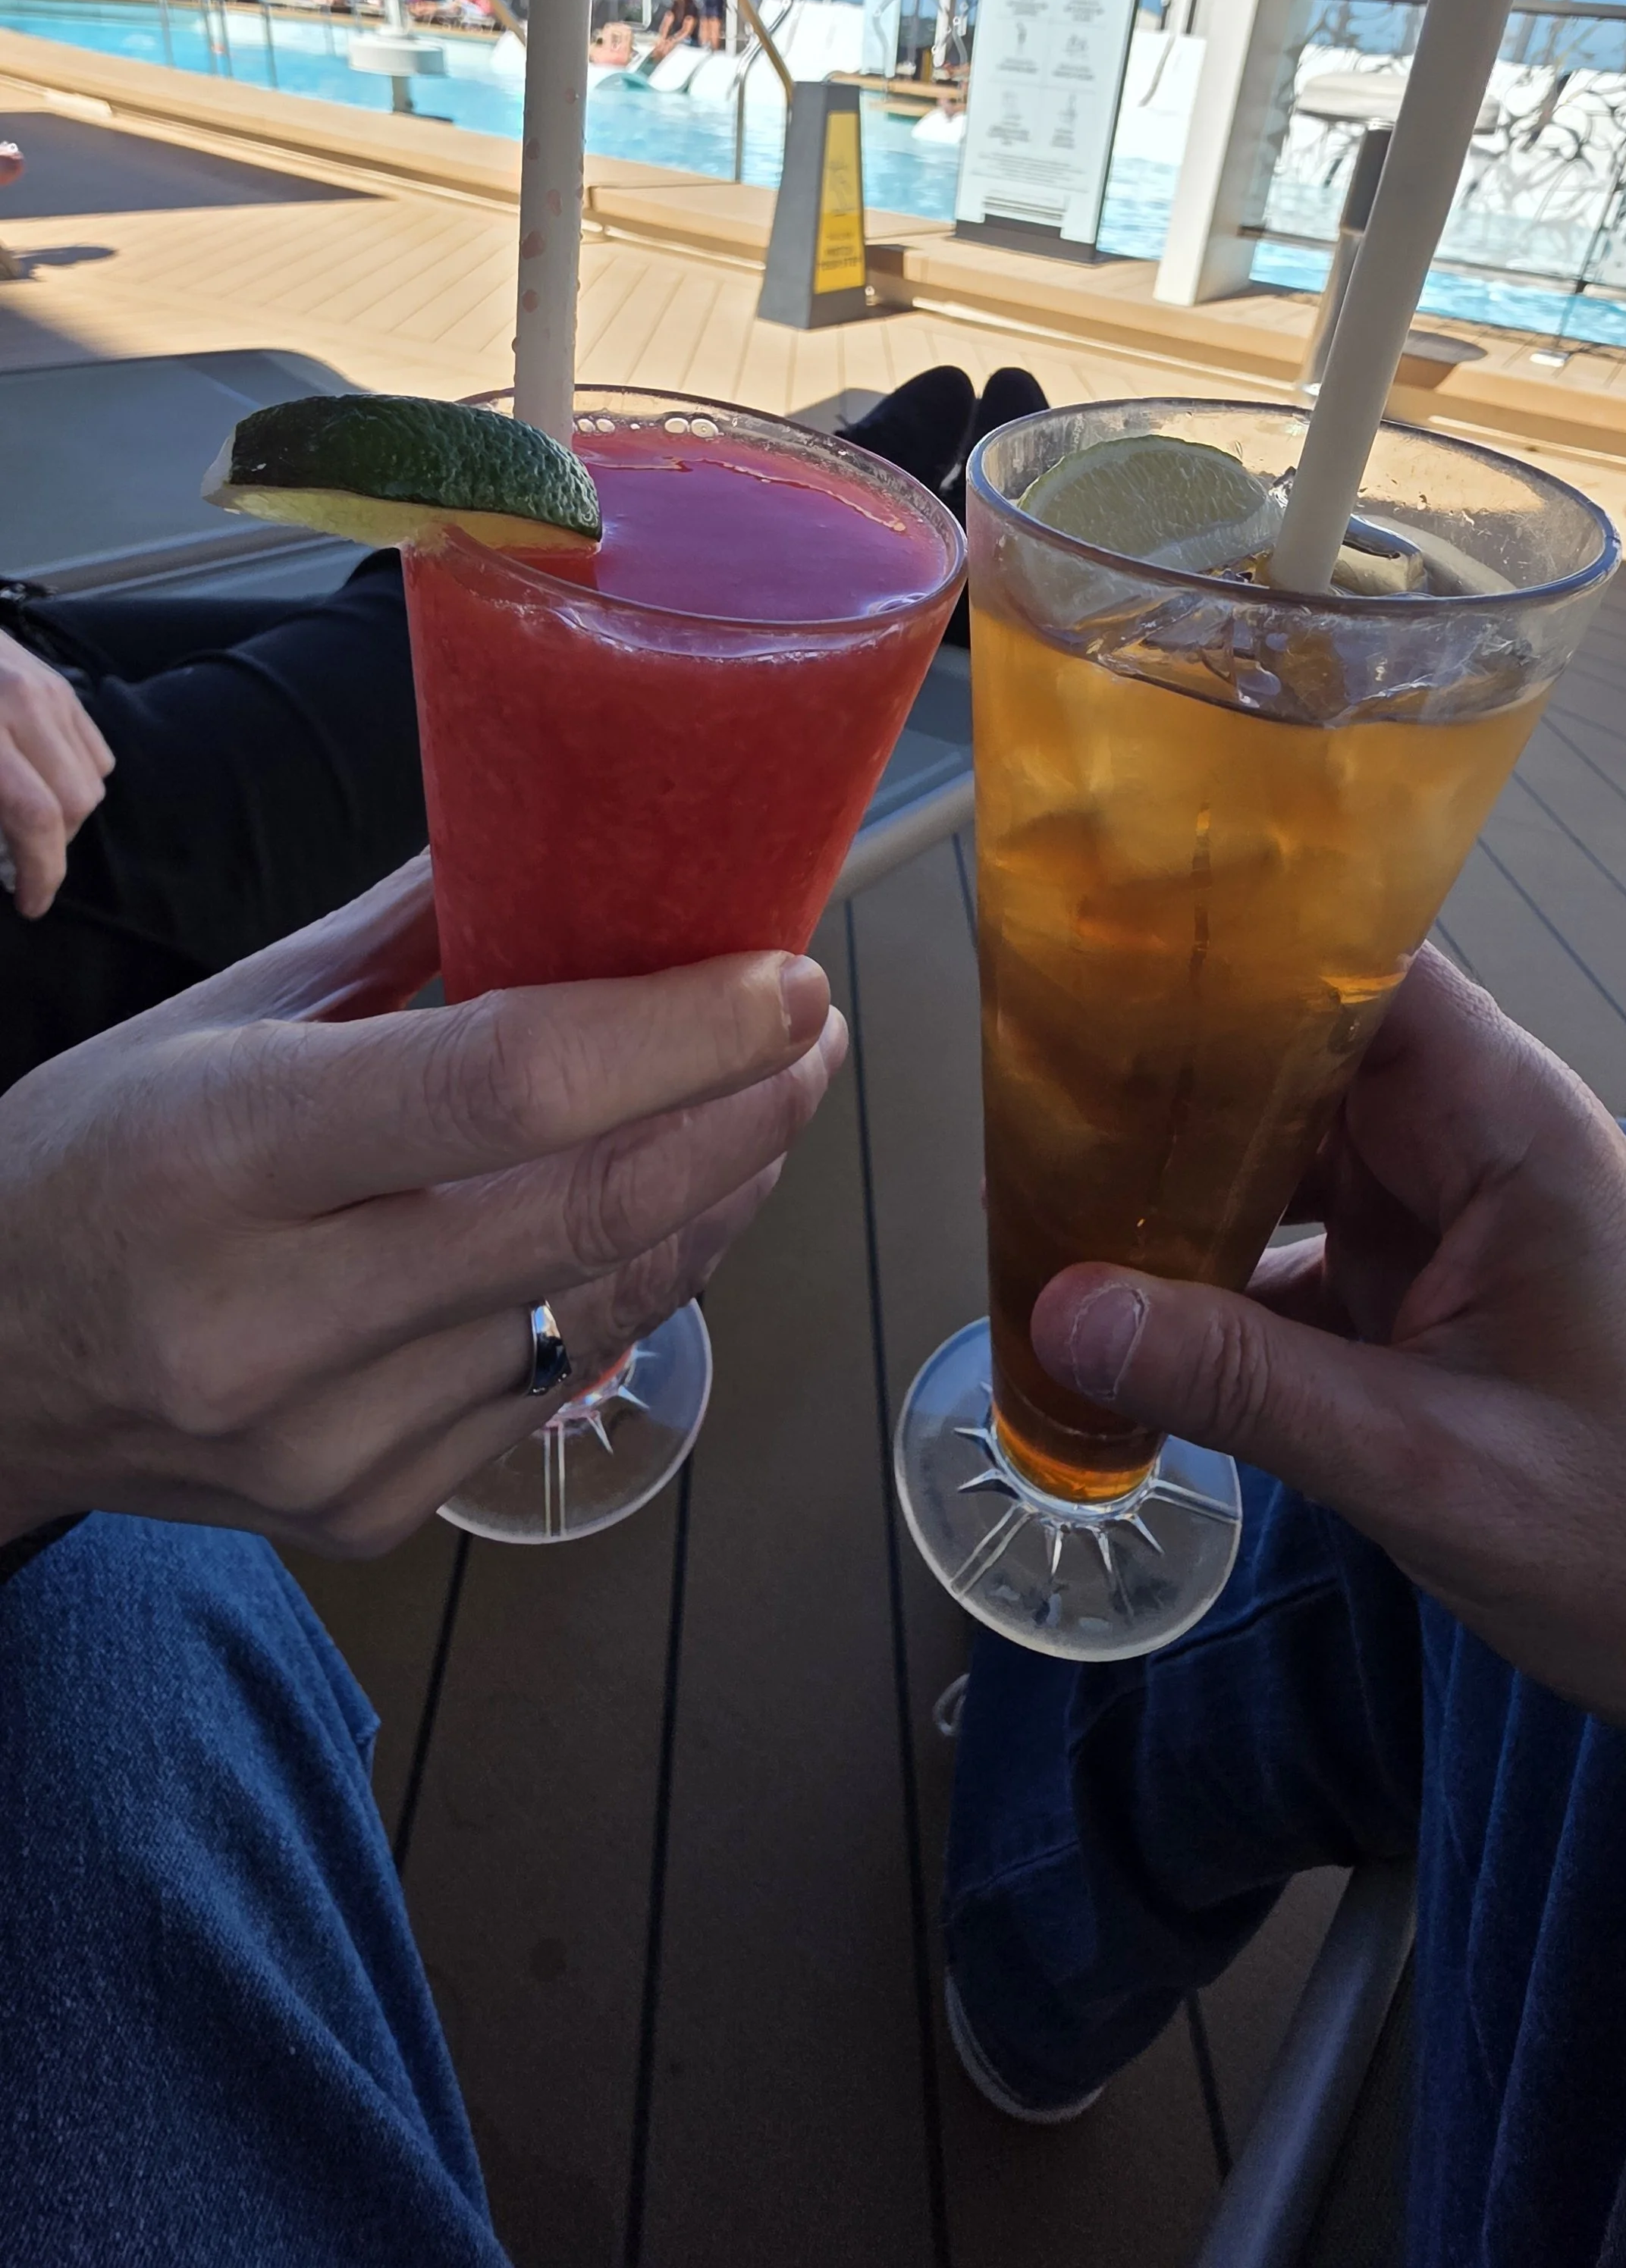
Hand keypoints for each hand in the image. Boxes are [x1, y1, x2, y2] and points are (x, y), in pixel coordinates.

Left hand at [0, 633, 114, 917]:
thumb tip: (0, 859)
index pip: (36, 815)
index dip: (41, 873)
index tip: (30, 905)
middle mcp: (26, 705)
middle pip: (74, 802)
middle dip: (51, 847)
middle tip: (18, 862)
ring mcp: (50, 689)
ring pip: (92, 779)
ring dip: (65, 813)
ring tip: (27, 819)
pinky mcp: (61, 682)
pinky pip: (94, 749)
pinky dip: (74, 778)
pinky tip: (40, 781)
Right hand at [0, 856, 844, 1555]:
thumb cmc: (88, 1168)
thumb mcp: (211, 1018)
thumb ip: (400, 937)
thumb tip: (561, 837)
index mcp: (218, 1151)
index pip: (505, 1088)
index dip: (677, 1032)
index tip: (783, 975)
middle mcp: (270, 1319)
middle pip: (587, 1214)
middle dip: (742, 1112)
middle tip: (813, 1031)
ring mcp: (325, 1440)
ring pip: (600, 1310)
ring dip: (713, 1199)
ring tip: (763, 1103)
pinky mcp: (366, 1512)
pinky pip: (554, 1385)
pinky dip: (631, 1288)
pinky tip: (660, 1213)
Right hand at [1032, 946, 1625, 1756]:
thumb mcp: (1431, 1470)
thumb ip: (1246, 1386)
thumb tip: (1065, 1314)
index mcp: (1513, 1132)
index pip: (1363, 975)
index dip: (1237, 958)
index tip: (1100, 975)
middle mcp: (1482, 1147)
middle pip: (1302, 1055)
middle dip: (1173, 1078)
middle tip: (1029, 1112)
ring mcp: (1455, 1218)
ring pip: (1290, 1150)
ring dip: (1183, 1182)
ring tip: (1052, 1204)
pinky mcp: (1432, 1290)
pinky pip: (1300, 1241)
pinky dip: (1217, 1272)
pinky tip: (1129, 1310)